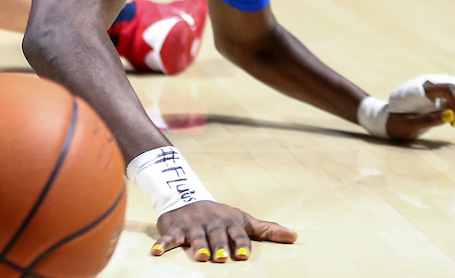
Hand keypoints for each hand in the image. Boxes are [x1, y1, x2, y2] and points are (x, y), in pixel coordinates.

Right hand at [152, 200, 296, 261]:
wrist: (186, 196)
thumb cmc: (220, 216)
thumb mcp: (243, 220)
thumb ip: (266, 230)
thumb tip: (296, 236)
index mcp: (229, 221)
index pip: (236, 233)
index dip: (239, 243)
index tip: (243, 255)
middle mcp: (210, 222)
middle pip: (215, 235)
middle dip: (218, 245)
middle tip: (220, 258)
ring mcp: (192, 224)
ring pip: (194, 236)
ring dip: (197, 245)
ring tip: (201, 257)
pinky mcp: (175, 227)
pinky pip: (169, 236)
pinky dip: (163, 243)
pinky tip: (158, 252)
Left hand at [386, 80, 454, 139]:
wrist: (387, 121)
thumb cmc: (396, 123)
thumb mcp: (409, 124)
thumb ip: (428, 119)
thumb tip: (451, 116)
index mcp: (420, 89)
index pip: (448, 88)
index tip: (454, 120)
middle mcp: (429, 85)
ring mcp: (435, 89)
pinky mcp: (439, 96)